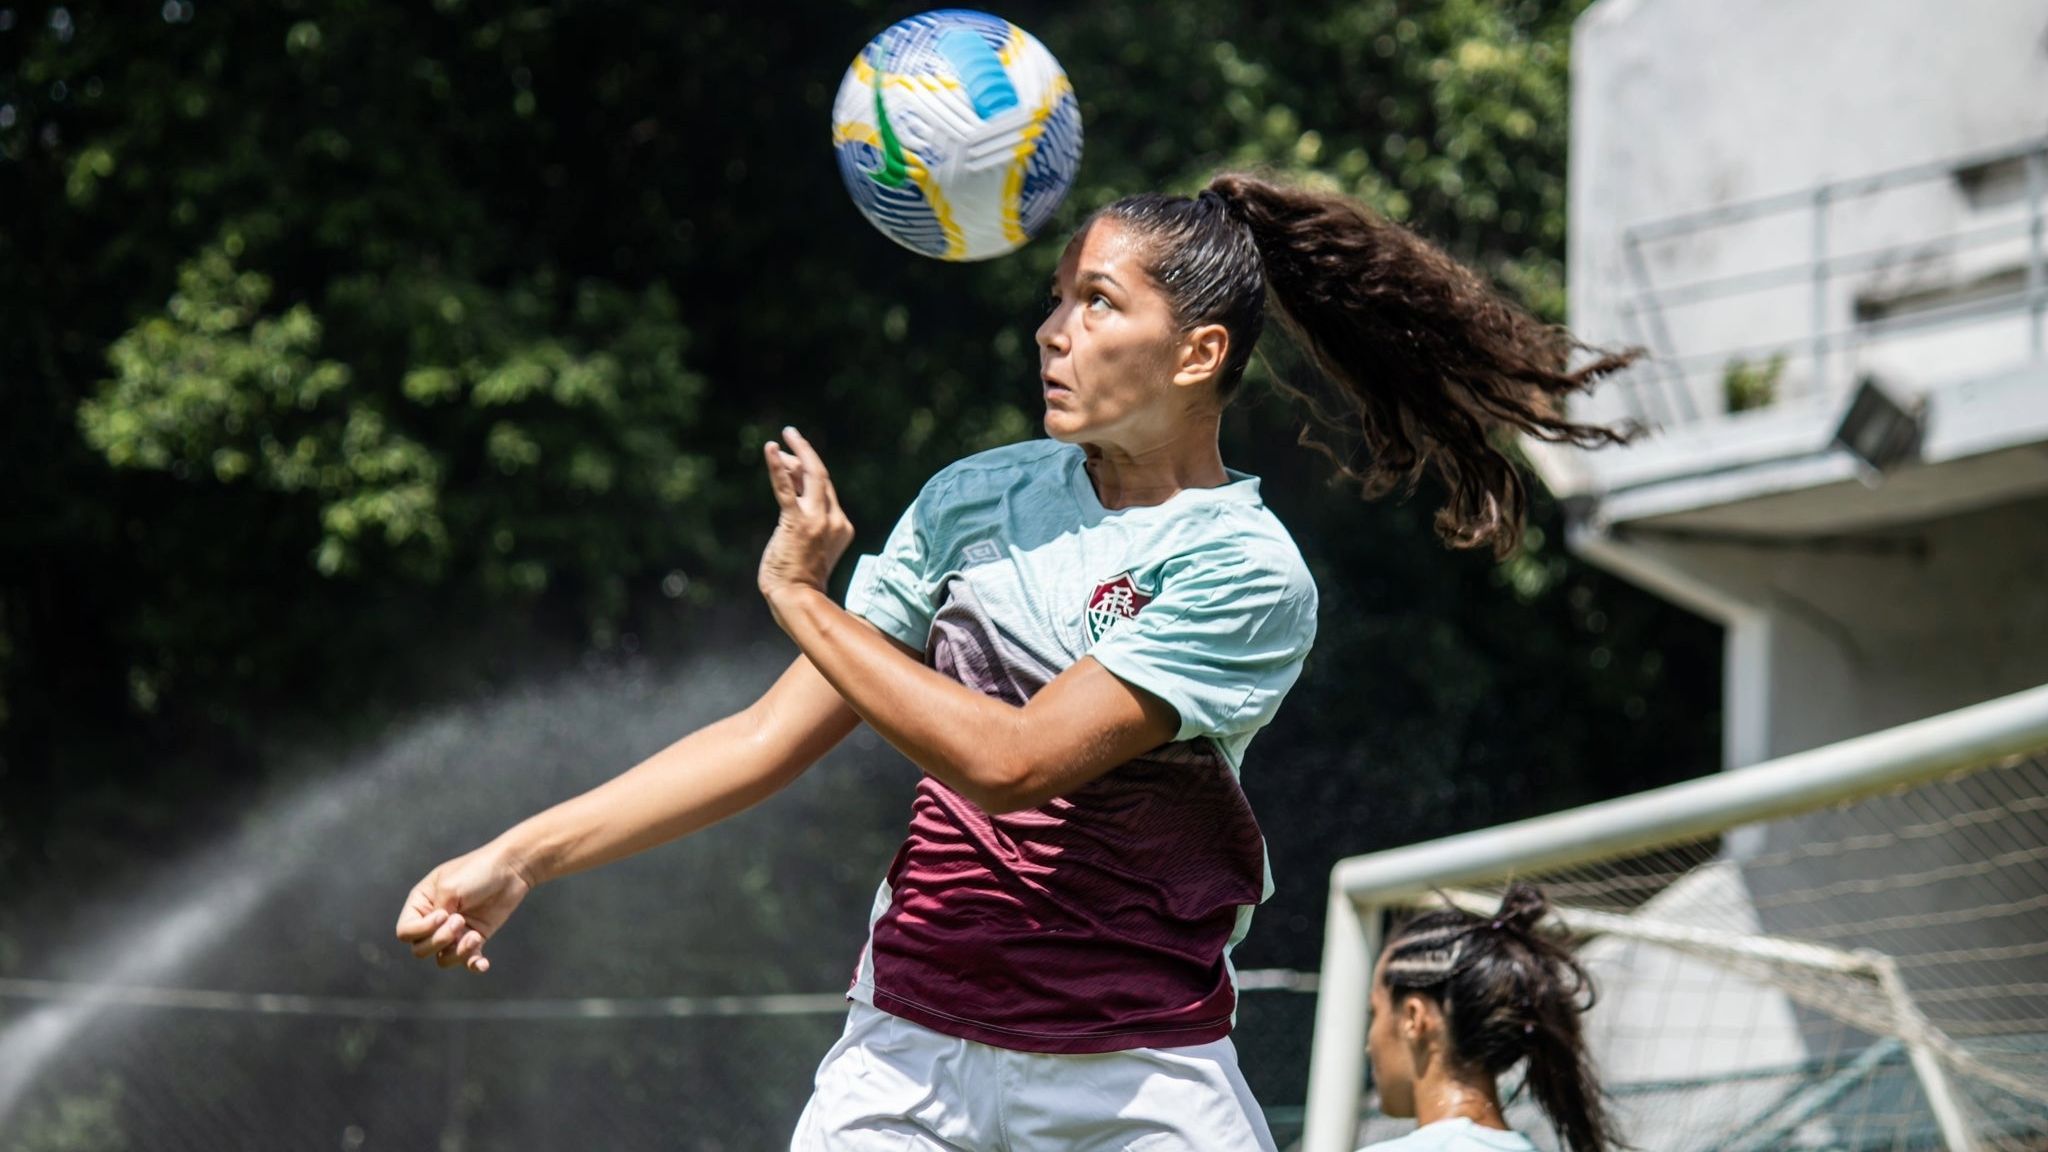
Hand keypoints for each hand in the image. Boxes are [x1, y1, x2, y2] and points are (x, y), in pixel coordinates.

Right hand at [394, 843, 532, 972]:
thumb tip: (437, 938)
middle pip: (420, 949)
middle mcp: (434, 920)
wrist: (511, 868)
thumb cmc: (477, 871)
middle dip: (439, 940)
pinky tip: (483, 964)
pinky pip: (468, 961)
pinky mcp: (475, 937)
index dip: (421, 930)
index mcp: (421, 903)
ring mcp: (455, 931)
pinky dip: (473, 965)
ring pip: (443, 959)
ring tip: (474, 937)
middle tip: (460, 921)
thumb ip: (436, 914)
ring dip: (457, 953)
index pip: (405, 931)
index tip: (443, 914)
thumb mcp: (449, 888)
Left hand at [759, 426, 854, 601]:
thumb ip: (806, 521)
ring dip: (794, 455)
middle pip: (820, 476)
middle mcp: (834, 519)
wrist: (798, 599)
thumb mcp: (808, 544)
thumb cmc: (799, 578)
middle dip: (804, 454)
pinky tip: (771, 449)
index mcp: (842, 526)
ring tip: (779, 442)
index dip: (806, 471)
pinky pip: (786, 488)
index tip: (791, 462)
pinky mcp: (797, 522)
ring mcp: (818, 520)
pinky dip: (778, 467)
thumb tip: (792, 497)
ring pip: (810, 475)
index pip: (825, 488)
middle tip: (790, 435)